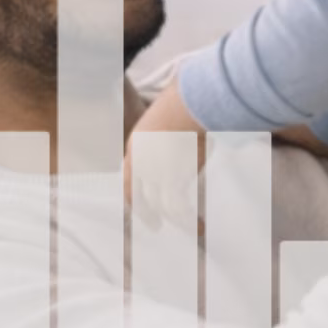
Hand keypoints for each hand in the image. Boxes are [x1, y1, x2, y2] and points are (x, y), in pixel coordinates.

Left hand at [125, 82, 204, 230]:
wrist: (190, 101)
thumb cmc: (185, 99)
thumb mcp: (167, 115)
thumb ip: (168, 128)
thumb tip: (181, 125)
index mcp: (136, 144)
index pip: (129, 176)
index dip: (135, 193)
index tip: (144, 201)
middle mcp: (141, 161)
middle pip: (136, 195)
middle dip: (144, 213)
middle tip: (155, 225)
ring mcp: (156, 171)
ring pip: (160, 205)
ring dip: (176, 220)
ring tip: (189, 228)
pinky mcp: (173, 178)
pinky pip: (178, 206)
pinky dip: (188, 220)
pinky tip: (199, 225)